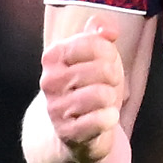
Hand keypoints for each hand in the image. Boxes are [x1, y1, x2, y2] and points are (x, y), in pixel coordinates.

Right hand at [32, 19, 131, 162]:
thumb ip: (100, 34)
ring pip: (102, 95)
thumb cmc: (89, 85)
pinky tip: (105, 118)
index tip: (107, 62)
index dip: (109, 52)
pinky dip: (110, 118)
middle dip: (114, 77)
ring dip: (111, 99)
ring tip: (105, 102)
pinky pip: (100, 120)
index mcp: (53, 56)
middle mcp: (49, 81)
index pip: (93, 42)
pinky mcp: (67, 133)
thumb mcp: (95, 55)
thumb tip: (108, 30)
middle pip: (102, 69)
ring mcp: (56, 108)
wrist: (76, 129)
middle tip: (108, 85)